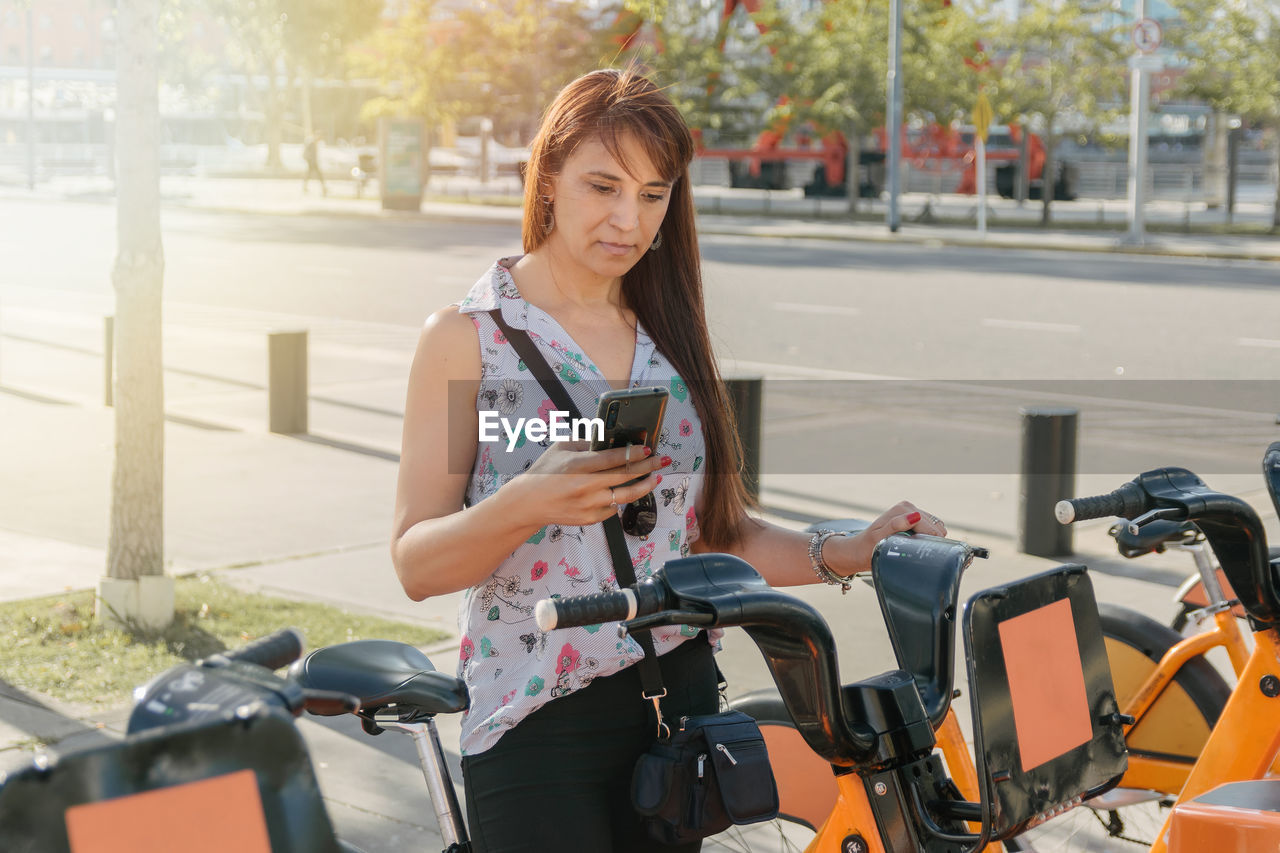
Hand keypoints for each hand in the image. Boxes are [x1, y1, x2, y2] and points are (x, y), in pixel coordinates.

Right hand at [506, 441, 671, 527]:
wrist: (529, 503)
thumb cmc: (545, 471)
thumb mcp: (561, 448)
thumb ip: (585, 442)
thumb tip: (609, 437)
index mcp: (577, 465)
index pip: (612, 459)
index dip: (634, 454)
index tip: (648, 448)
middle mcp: (585, 486)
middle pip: (625, 476)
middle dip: (648, 467)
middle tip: (663, 460)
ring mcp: (588, 505)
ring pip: (625, 496)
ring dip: (644, 486)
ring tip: (655, 478)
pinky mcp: (589, 518)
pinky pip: (613, 508)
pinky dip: (620, 499)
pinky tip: (624, 491)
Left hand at [823, 501, 947, 577]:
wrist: (859, 551)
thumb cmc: (868, 548)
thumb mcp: (879, 539)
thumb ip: (896, 526)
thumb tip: (915, 516)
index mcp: (902, 509)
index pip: (929, 525)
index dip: (928, 540)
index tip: (918, 552)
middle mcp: (908, 507)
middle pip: (935, 526)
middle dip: (929, 539)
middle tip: (912, 550)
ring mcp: (911, 512)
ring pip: (937, 528)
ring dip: (929, 539)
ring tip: (912, 547)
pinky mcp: (914, 519)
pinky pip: (933, 529)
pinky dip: (928, 538)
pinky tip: (916, 544)